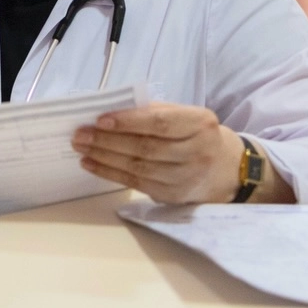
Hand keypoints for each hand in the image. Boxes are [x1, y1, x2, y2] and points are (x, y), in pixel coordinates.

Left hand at [71, 103, 244, 203]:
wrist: (227, 169)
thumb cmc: (195, 134)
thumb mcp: (184, 115)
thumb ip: (152, 111)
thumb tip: (108, 112)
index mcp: (200, 123)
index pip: (160, 123)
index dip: (128, 122)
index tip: (99, 120)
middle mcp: (198, 151)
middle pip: (146, 147)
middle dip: (107, 141)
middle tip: (80, 134)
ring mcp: (187, 177)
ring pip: (139, 167)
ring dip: (104, 157)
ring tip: (81, 147)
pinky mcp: (174, 195)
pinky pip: (136, 183)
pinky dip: (109, 173)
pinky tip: (91, 164)